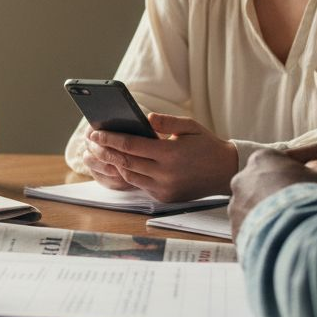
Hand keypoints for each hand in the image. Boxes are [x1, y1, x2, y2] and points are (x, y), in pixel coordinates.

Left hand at [82, 113, 238, 201]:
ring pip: (129, 176)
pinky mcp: (164, 198)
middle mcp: (165, 173)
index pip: (131, 145)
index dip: (110, 139)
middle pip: (125, 162)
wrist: (225, 172)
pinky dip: (129, 174)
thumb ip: (166, 121)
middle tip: (91, 142)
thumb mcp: (190, 126)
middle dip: (105, 151)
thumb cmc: (207, 145)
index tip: (95, 133)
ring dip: (113, 164)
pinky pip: (140, 185)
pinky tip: (120, 164)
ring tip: (101, 152)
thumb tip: (144, 118)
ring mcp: (164, 188)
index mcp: (170, 153)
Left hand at [228, 149, 316, 234]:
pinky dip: (260, 234)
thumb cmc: (313, 198)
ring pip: (251, 208)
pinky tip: (277, 240)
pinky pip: (248, 230)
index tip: (302, 188)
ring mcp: (235, 205)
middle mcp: (242, 179)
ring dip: (265, 215)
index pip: (274, 162)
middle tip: (293, 209)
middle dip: (273, 195)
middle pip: (259, 185)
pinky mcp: (234, 228)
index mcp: (262, 159)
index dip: (290, 175)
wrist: (298, 234)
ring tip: (286, 228)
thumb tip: (314, 167)